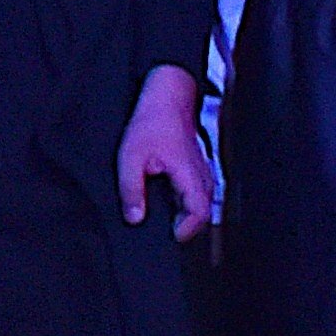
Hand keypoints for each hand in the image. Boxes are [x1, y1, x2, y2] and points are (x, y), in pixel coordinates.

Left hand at [118, 70, 215, 237]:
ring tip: (165, 219)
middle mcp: (202, 175)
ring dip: (186, 215)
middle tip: (164, 233)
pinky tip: (168, 201)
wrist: (168, 98)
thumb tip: (135, 217)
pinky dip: (186, 203)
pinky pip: (198, 192)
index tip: (170, 237)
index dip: (186, 230)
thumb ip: (132, 191)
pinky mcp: (198, 168)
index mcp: (190, 175)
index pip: (200, 212)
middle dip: (186, 226)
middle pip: (204, 212)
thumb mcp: (131, 159)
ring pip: (203, 203)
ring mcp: (203, 171)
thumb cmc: (152, 123)